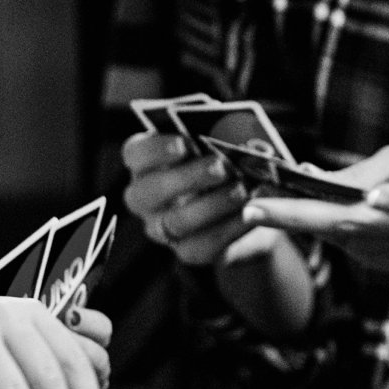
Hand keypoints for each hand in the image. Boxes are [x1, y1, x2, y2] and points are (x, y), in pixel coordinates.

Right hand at [121, 131, 250, 266]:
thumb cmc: (232, 159)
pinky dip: (228, 229)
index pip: (136, 154)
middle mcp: (145, 197)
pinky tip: (250, 215)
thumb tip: (232, 141)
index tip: (183, 143)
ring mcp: (162, 228)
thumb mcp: (229, 144)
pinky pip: (200, 247)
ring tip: (242, 191)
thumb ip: (223, 138)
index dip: (155, 149)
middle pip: (148, 191)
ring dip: (212, 205)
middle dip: (186, 178)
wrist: (253, 202)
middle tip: (220, 167)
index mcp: (146, 161)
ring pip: (176, 222)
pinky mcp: (187, 250)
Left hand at [240, 144, 388, 288]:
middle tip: (254, 209)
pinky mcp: (388, 267)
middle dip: (300, 217)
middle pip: (354, 225)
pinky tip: (294, 213)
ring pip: (340, 237)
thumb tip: (314, 173)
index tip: (373, 196)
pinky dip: (318, 226)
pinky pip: (346, 243)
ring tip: (258, 206)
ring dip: (297, 222)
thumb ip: (371, 170)